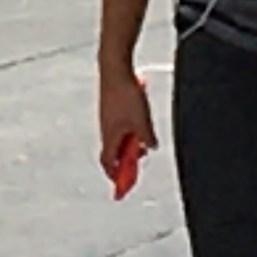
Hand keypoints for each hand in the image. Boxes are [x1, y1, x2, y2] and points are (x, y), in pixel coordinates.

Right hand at [97, 62, 156, 185]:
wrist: (115, 68)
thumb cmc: (125, 94)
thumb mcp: (142, 120)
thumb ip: (147, 137)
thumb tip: (151, 147)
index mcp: (110, 136)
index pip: (108, 163)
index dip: (115, 176)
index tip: (121, 187)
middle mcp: (106, 129)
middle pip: (113, 152)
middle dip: (125, 161)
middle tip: (137, 164)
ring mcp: (107, 118)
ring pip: (118, 138)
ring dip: (130, 144)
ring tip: (144, 141)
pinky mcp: (111, 108)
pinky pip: (120, 126)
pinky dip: (129, 131)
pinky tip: (140, 122)